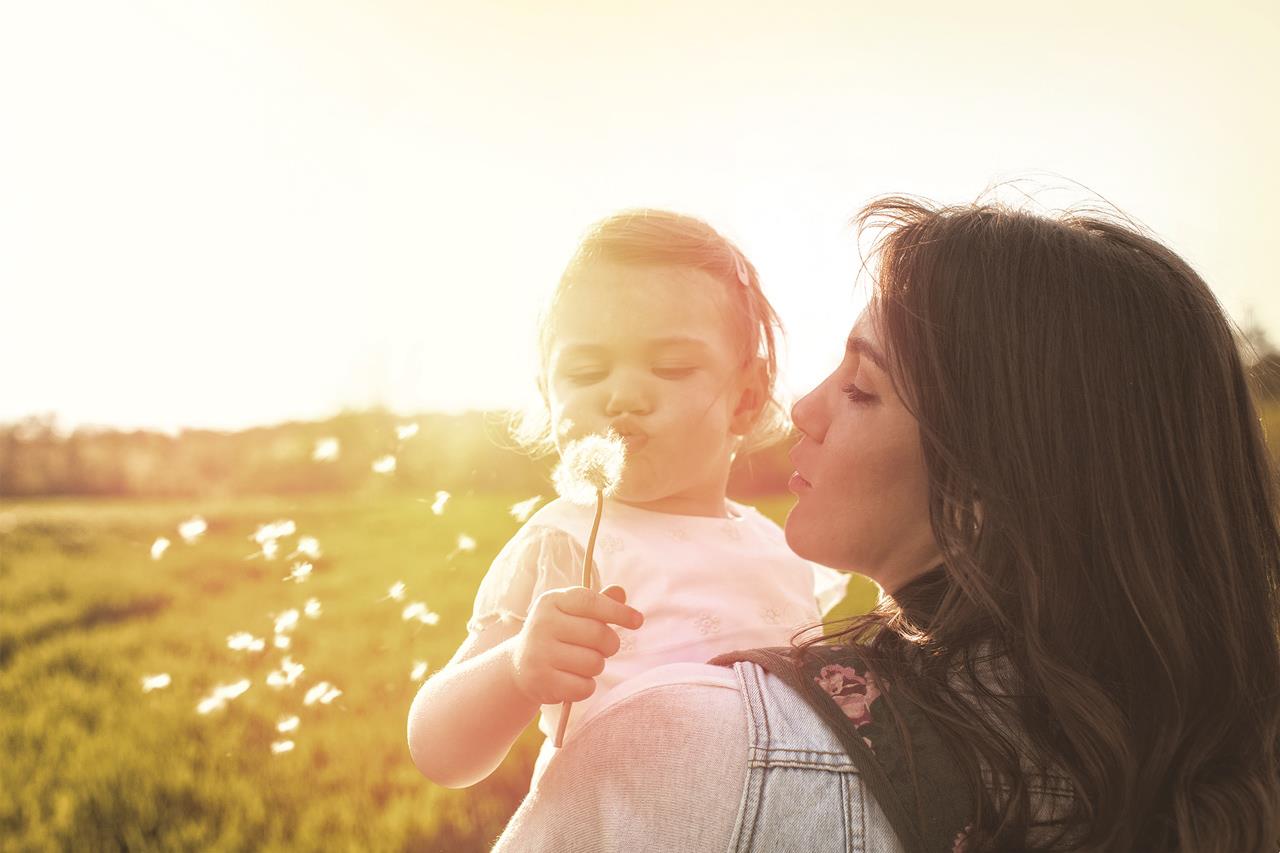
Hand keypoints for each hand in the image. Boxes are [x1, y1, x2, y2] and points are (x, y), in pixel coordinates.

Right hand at [507, 585, 643, 705]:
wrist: (519, 665)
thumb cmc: (556, 634)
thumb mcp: (572, 613)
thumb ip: (598, 603)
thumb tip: (620, 592)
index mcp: (551, 601)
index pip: (591, 602)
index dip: (619, 612)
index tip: (638, 621)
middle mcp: (542, 623)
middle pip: (599, 634)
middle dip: (610, 645)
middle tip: (603, 649)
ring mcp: (539, 653)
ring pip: (594, 663)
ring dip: (597, 666)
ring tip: (581, 663)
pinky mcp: (540, 681)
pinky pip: (584, 687)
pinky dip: (586, 686)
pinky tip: (573, 680)